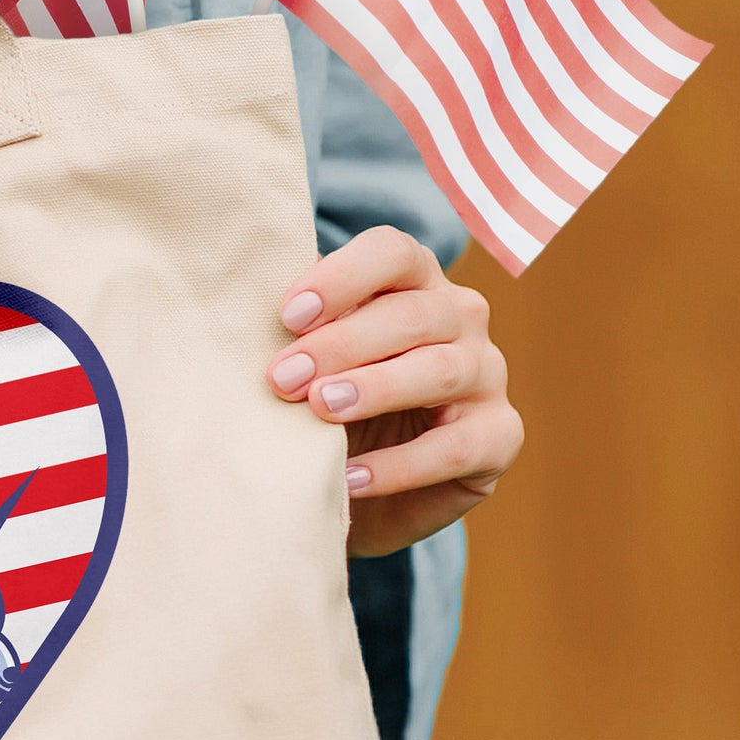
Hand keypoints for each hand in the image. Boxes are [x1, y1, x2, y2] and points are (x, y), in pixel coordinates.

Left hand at [267, 227, 523, 556]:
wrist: (359, 487)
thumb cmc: (326, 402)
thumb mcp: (308, 360)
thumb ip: (295, 329)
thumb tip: (239, 303)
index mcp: (414, 281)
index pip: (392, 253)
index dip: (341, 278)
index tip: (286, 316)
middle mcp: (460, 317)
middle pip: (413, 313)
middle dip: (342, 344)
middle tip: (283, 378)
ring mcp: (487, 374)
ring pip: (440, 369)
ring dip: (375, 389)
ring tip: (322, 410)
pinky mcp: (499, 436)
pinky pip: (457, 446)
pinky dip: (401, 464)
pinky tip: (351, 477)